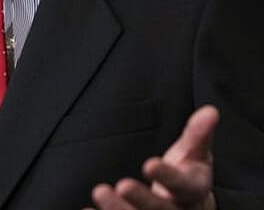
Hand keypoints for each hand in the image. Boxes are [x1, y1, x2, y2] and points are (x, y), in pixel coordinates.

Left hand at [88, 105, 217, 209]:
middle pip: (161, 209)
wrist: (189, 206)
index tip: (149, 164)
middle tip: (123, 185)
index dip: (168, 176)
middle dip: (142, 199)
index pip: (184, 186)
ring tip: (101, 192)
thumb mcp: (196, 154)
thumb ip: (198, 134)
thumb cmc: (188, 175)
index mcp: (193, 191)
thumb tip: (210, 111)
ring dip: (118, 209)